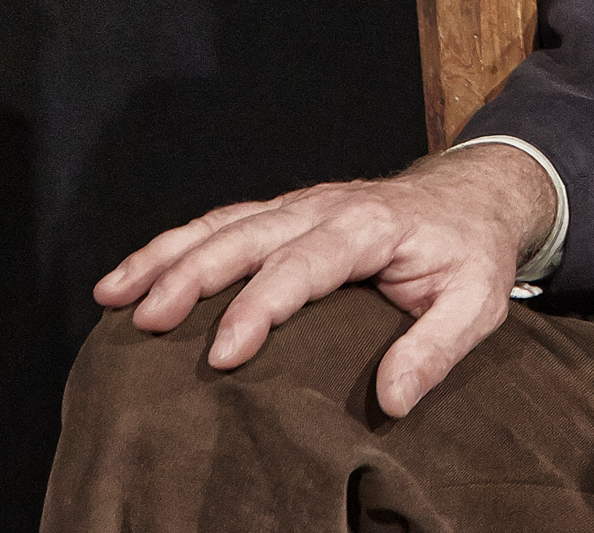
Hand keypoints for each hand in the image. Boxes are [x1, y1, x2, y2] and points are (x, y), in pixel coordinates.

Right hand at [92, 143, 555, 416]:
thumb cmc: (472, 253)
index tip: (223, 355)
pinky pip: (223, 223)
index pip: (304, 265)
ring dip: (166, 256)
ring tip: (115, 295)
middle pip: (247, 236)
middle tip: (146, 322)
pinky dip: (174, 245)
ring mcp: (302, 206)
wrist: (477, 195)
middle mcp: (326, 207)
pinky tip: (135, 276)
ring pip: (223, 224)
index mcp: (370, 227)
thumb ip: (437, 347)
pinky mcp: (286, 213)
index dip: (259, 307)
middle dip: (191, 276)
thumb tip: (393, 399)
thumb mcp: (477, 301)